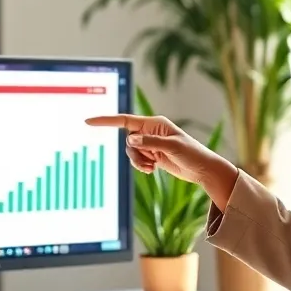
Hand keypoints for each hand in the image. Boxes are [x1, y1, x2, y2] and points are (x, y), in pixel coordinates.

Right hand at [86, 114, 232, 188]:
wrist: (202, 169)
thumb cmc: (191, 154)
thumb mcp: (171, 147)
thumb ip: (150, 143)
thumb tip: (130, 139)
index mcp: (154, 124)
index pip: (125, 120)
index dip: (106, 121)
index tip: (89, 121)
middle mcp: (150, 132)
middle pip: (127, 140)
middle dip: (134, 153)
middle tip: (149, 161)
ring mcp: (150, 144)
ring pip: (131, 152)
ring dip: (138, 162)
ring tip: (152, 167)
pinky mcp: (152, 155)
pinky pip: (137, 160)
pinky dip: (141, 166)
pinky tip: (153, 170)